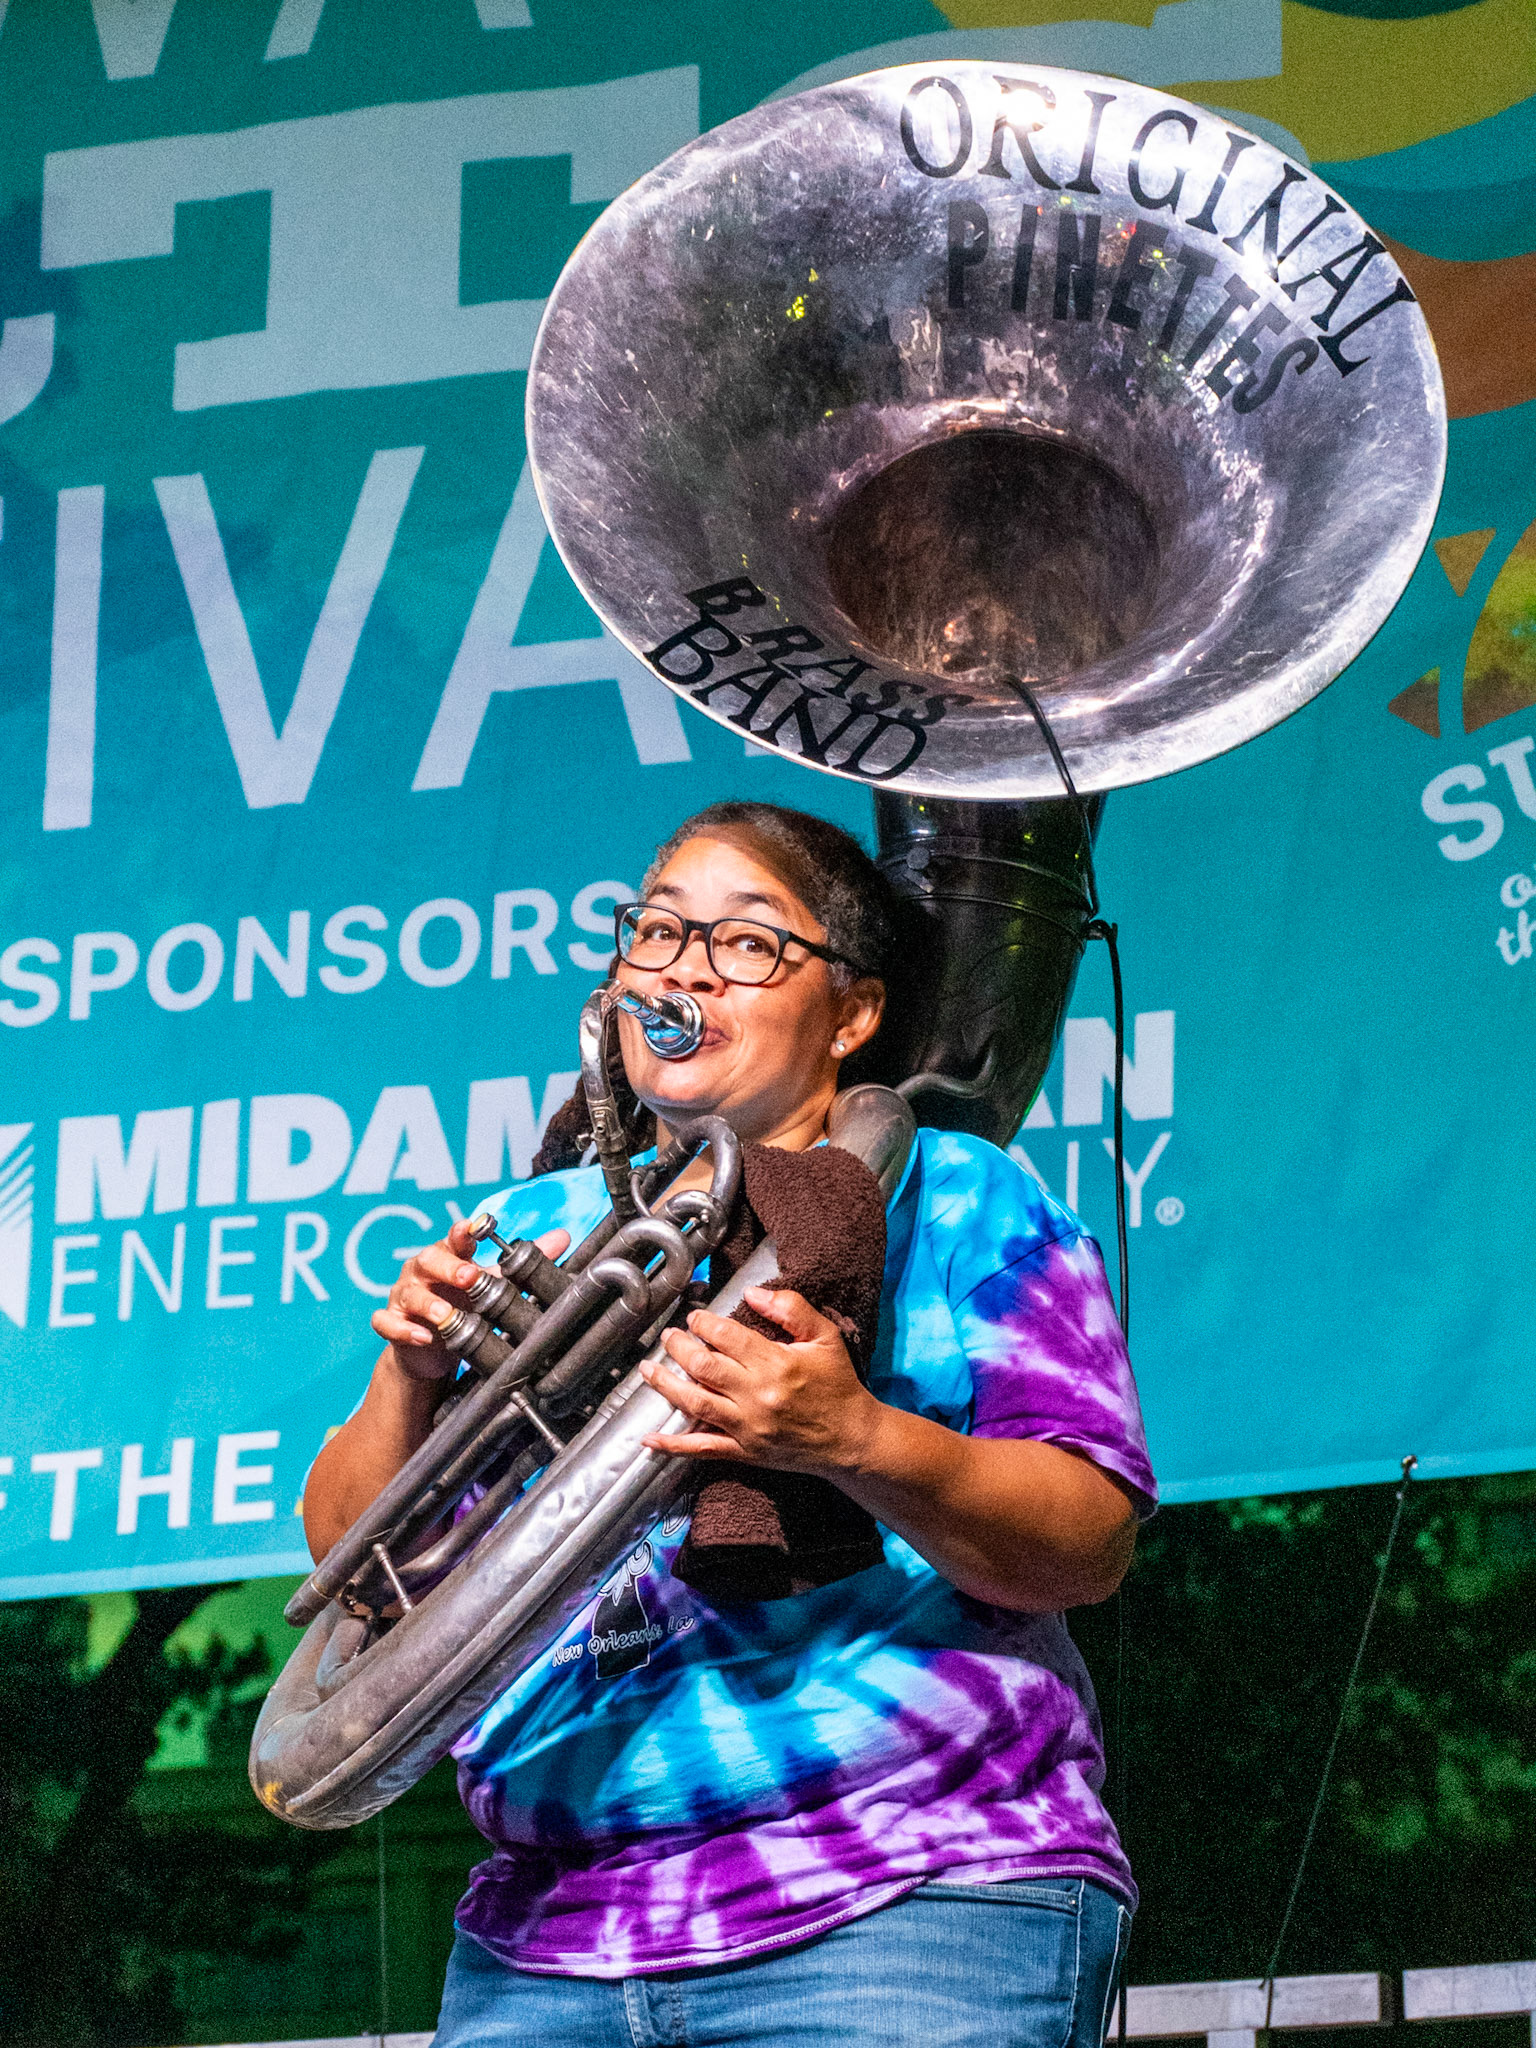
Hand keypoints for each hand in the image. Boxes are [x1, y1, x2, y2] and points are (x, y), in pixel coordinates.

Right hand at [370, 1220, 569, 1381]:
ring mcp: (404, 1295)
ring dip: (428, 1303)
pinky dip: (401, 1329)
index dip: (463, 1230)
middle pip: (429, 1259)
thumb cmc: (464, 1304)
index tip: (476, 1227)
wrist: (434, 1348)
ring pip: (408, 1292)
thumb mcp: (495, 1284)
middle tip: (470, 1277)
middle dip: (449, 1267)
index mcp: (449, 1255)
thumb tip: (564, 1237)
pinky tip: (421, 1338)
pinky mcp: (392, 1322)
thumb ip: (523, 1263)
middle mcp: (423, 1270)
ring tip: (446, 1315)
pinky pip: (387, 1321)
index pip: (455, 1237)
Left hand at [640, 1286, 879, 1475]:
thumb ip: (791, 1309)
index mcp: (777, 1364)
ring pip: (695, 1402)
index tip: (695, 1317)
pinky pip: (702, 1448)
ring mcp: (748, 1427)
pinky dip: (673, 1445)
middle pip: (703, 1366)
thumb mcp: (826, 1337)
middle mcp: (757, 1396)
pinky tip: (649, 1439)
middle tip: (669, 1336)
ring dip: (665, 1384)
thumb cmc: (839, 1385)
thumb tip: (753, 1293)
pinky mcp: (744, 1452)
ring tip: (647, 1369)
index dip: (704, 1323)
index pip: (727, 1337)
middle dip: (679, 1347)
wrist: (853, 1439)